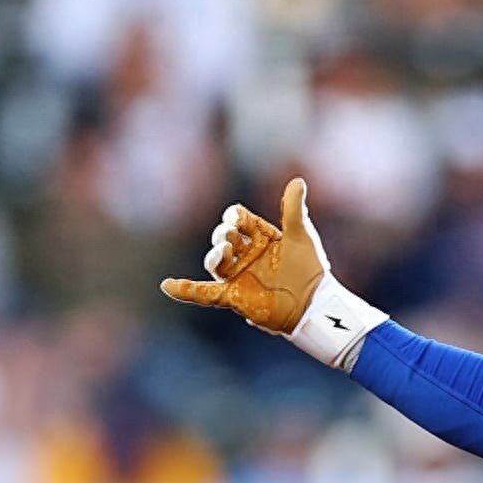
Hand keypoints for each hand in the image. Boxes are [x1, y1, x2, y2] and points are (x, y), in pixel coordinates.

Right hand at [161, 177, 328, 337]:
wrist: (315, 302)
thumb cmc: (310, 268)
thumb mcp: (301, 235)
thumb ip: (294, 209)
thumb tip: (297, 180)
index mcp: (259, 237)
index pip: (239, 220)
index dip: (236, 217)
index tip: (238, 219)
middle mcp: (245, 255)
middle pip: (222, 238)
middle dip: (223, 234)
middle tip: (232, 236)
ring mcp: (238, 275)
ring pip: (214, 262)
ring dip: (215, 255)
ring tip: (225, 251)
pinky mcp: (234, 296)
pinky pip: (205, 293)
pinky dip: (185, 290)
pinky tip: (167, 285)